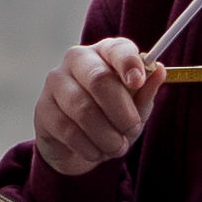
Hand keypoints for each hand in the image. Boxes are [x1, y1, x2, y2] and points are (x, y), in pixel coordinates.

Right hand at [29, 39, 165, 177]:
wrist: (78, 146)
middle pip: (99, 80)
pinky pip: (68, 130)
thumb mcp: (135, 107)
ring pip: (84, 110)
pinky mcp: (42, 108)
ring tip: (116, 147)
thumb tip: (159, 70)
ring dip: (107, 136)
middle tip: (132, 130)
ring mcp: (56, 82)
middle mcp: (77, 60)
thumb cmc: (110, 117)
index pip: (117, 49)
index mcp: (105, 52)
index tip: (138, 82)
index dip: (129, 64)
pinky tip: (96, 151)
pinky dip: (89, 147)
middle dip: (122, 113)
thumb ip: (146, 91)